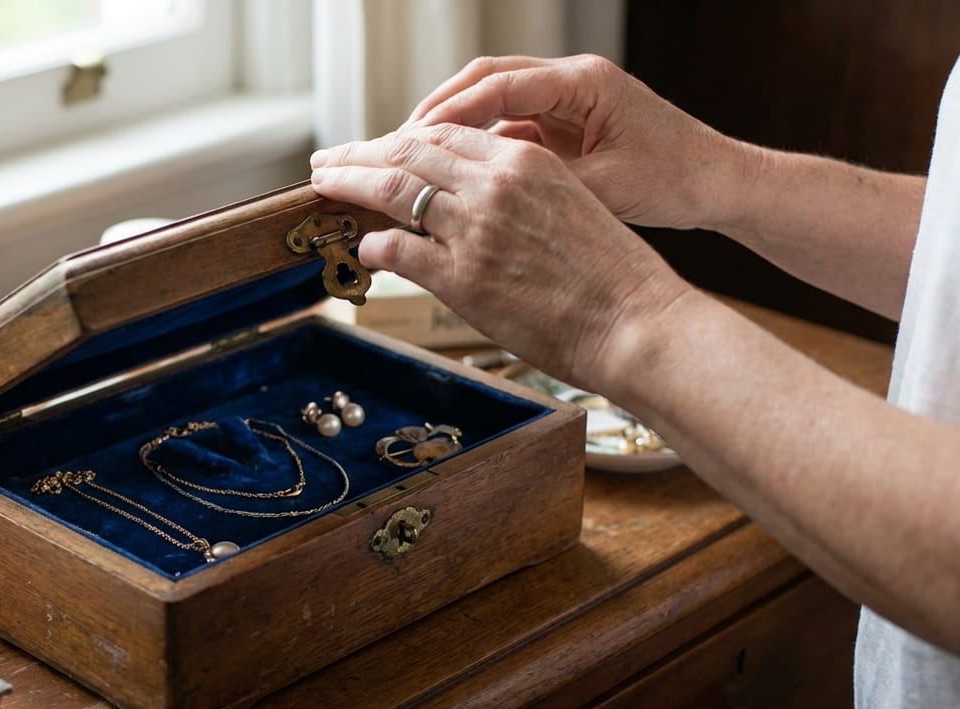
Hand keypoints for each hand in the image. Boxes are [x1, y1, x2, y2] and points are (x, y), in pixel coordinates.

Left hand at [310, 123, 690, 388]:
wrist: (636, 323)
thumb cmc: (611, 277)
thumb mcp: (569, 206)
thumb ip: (515, 193)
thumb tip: (466, 200)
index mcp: (525, 160)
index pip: (442, 133)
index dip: (397, 139)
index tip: (374, 149)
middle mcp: (495, 185)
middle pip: (406, 152)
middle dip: (359, 155)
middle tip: (328, 162)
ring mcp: (475, 230)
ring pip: (392, 190)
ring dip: (349, 186)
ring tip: (324, 188)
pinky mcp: (462, 278)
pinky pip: (396, 249)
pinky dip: (371, 245)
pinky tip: (363, 248)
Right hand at [408, 55, 754, 230]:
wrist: (719, 183)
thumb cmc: (678, 180)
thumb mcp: (606, 189)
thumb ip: (543, 185)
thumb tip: (482, 198)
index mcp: (583, 82)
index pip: (497, 84)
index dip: (448, 113)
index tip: (409, 139)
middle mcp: (571, 82)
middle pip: (484, 81)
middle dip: (436, 112)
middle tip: (393, 144)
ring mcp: (566, 102)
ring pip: (492, 104)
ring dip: (452, 129)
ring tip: (412, 160)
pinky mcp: (566, 126)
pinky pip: (508, 128)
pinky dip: (477, 148)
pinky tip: (451, 176)